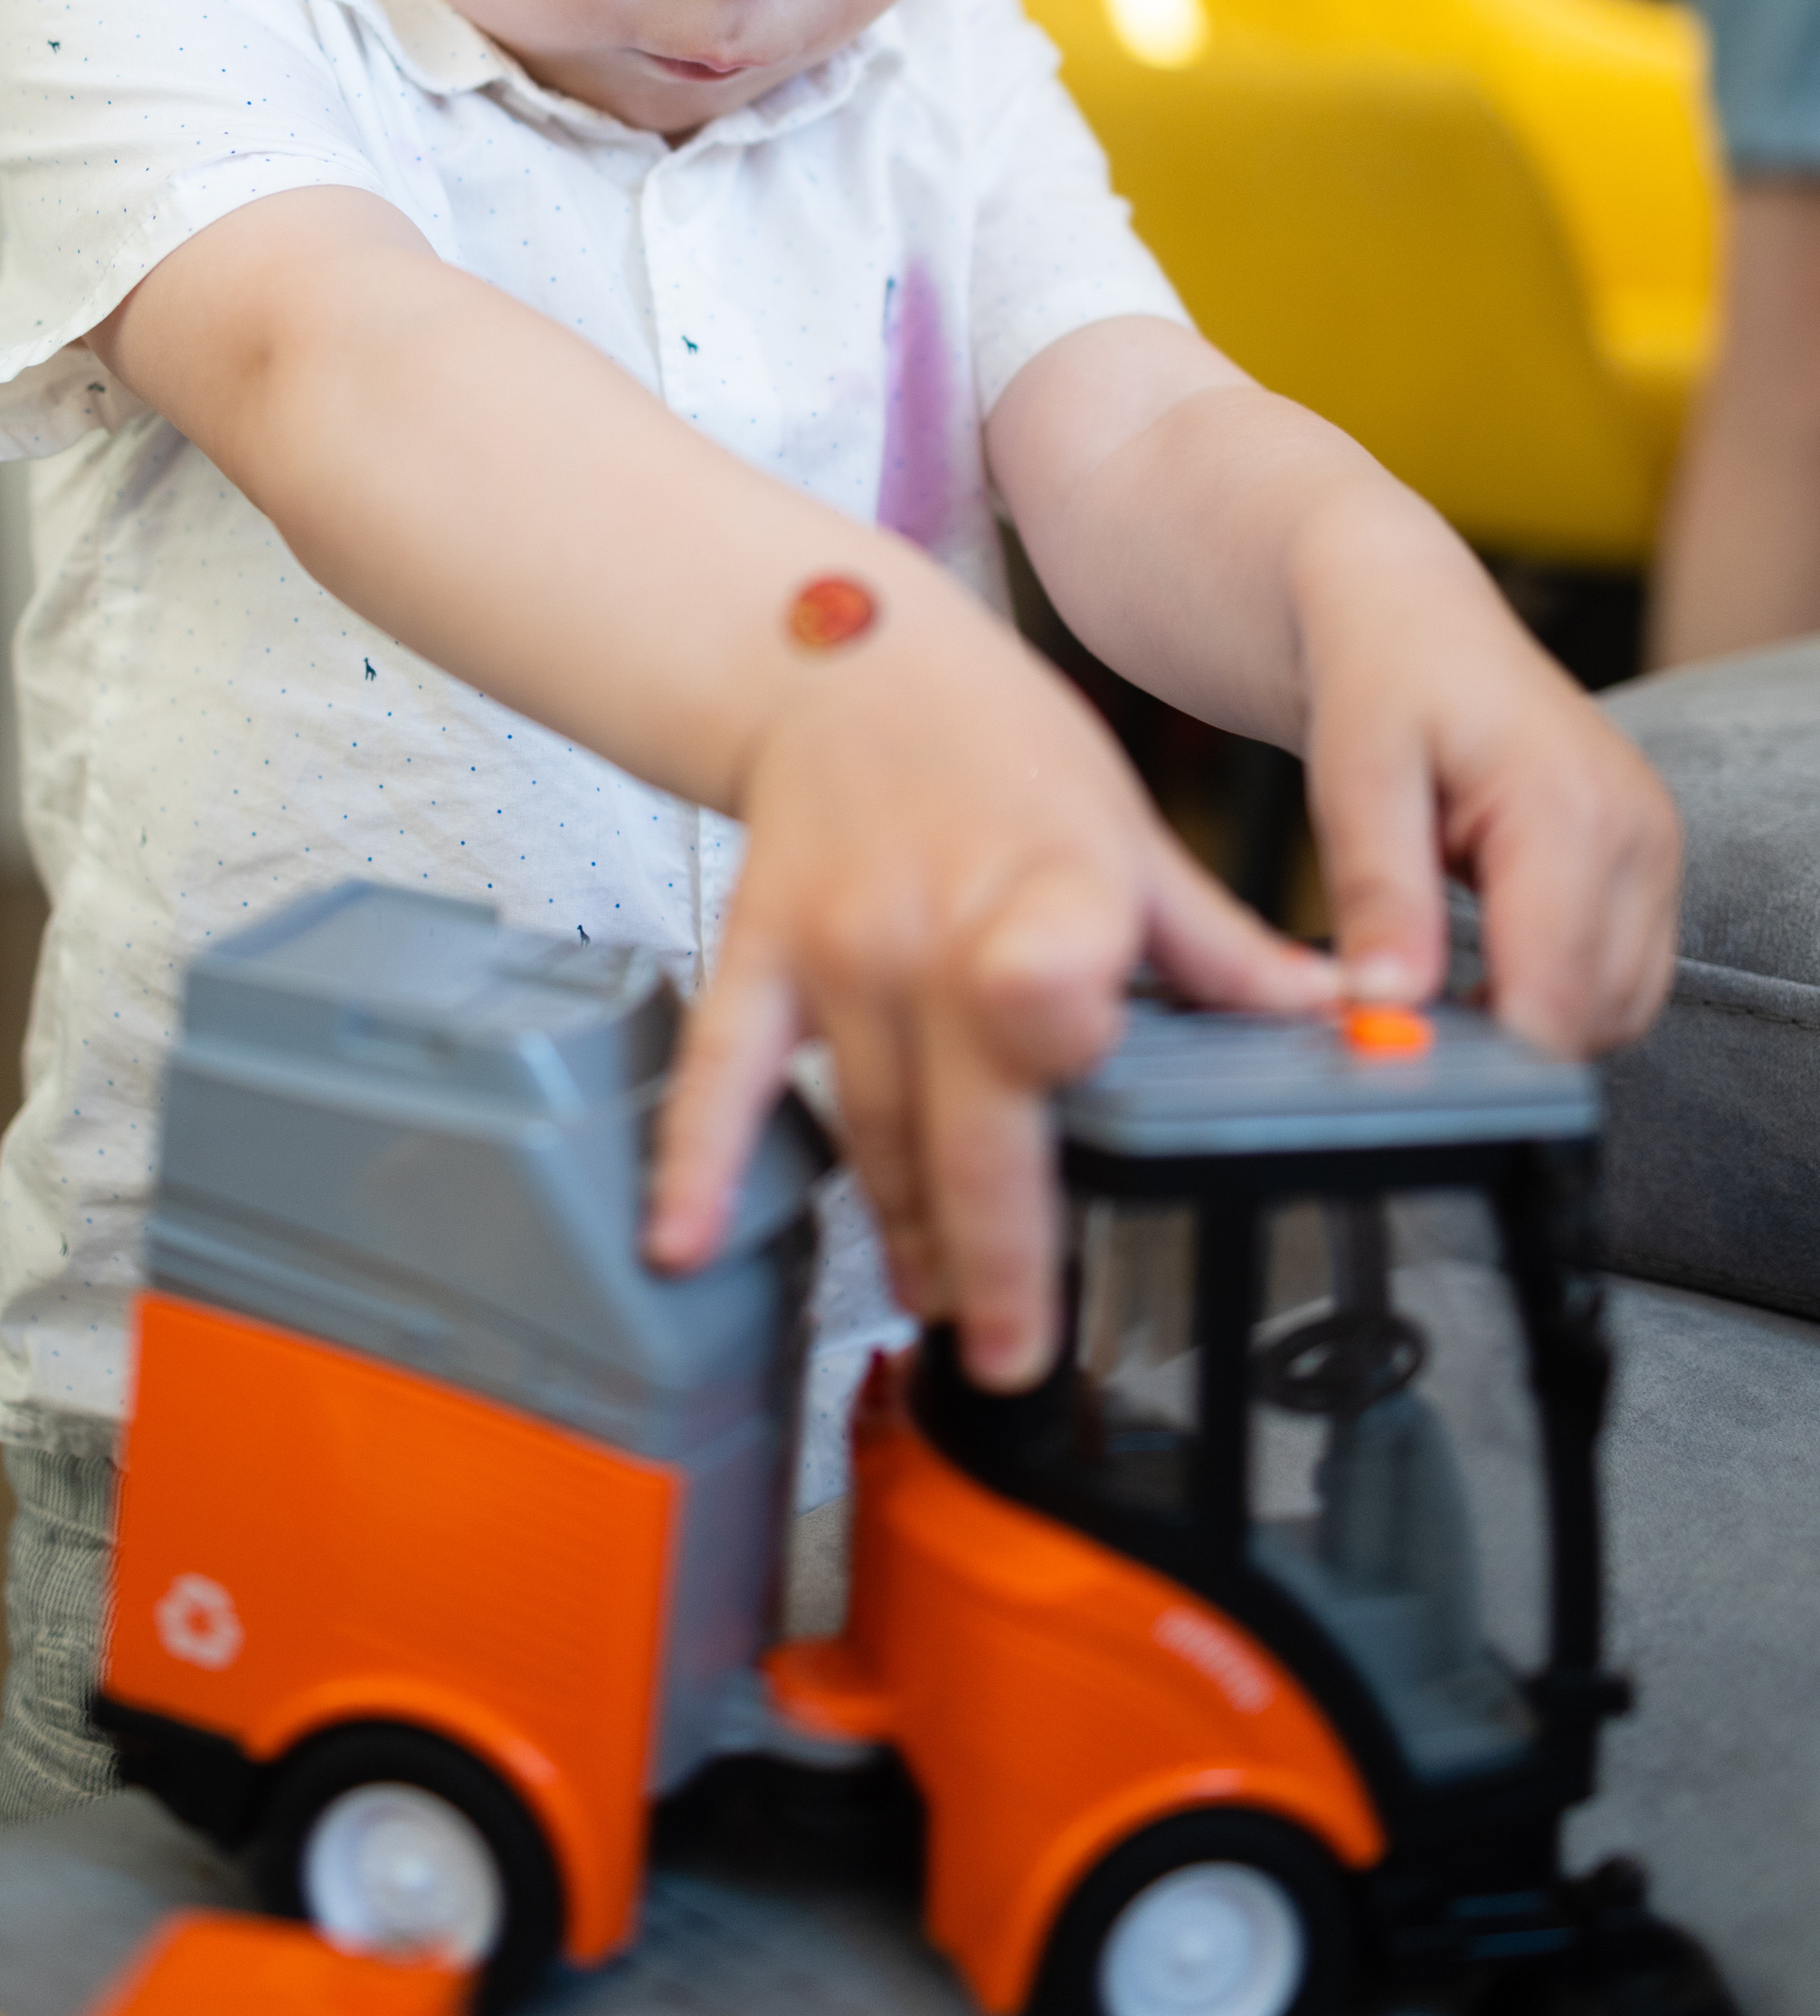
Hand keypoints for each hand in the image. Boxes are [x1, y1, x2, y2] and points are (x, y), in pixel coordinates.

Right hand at [646, 593, 1337, 1389]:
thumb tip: (1335, 1021)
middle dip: (990, 1257)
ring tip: (930, 1302)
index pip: (1054, 987)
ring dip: (901, 1229)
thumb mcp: (1131, 830)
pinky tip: (682, 1242)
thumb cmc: (1001, 745)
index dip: (1062, 1050)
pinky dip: (698, 1159)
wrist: (849, 661)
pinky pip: (727, 1070)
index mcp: (1057, 890)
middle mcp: (941, 927)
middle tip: (1009, 1354)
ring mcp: (842, 946)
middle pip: (966, 1117)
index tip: (1090, 1158)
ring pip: (872, 1125)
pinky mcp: (763, 951)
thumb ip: (1218, 948)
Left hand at [1296, 508, 1678, 1052]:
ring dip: (1534, 1019)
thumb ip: (1378, 893)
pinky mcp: (1649, 861)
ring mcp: (1654, 848)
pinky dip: (1559, 991)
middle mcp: (1635, 832)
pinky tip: (1484, 958)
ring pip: (1620, 1009)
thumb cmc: (1378, 679)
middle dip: (1505, 1039)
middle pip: (1596, 1017)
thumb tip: (1388, 1003)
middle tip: (1409, 1011)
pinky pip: (1623, 974)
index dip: (1485, 1050)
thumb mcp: (1354, 779)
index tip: (1406, 1054)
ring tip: (1438, 972)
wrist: (1411, 615)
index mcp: (1567, 810)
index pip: (1558, 996)